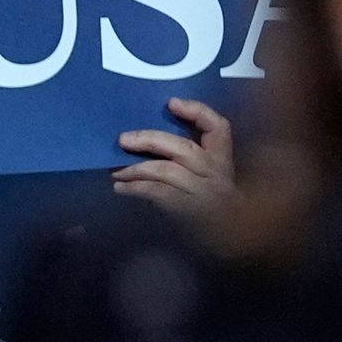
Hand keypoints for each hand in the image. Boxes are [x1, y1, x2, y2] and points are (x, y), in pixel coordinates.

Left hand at [111, 97, 236, 216]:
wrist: (226, 238)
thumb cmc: (211, 201)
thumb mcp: (209, 175)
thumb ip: (188, 157)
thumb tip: (145, 141)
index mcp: (221, 158)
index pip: (218, 127)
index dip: (197, 111)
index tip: (171, 103)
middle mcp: (214, 172)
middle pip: (183, 147)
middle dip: (150, 140)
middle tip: (123, 139)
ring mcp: (200, 191)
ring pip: (166, 170)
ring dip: (135, 168)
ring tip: (115, 170)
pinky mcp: (186, 208)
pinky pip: (157, 192)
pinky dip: (135, 188)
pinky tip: (120, 187)